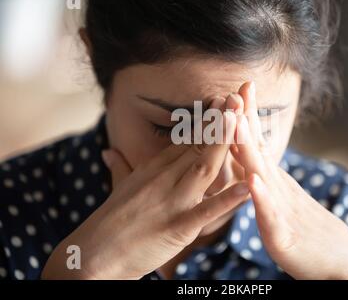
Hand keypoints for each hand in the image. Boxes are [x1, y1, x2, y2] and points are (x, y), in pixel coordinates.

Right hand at [41, 97, 248, 279]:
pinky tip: (247, 186)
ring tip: (241, 121)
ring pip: (203, 168)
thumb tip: (108, 151)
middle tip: (237, 98)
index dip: (206, 121)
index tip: (221, 102)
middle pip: (198, 146)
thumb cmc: (107, 222)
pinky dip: (227, 200)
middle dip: (220, 123)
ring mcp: (171, 202)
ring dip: (223, 144)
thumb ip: (119, 166)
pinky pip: (206, 211)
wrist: (92, 255)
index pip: (185, 140)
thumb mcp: (116, 187)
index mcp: (154, 169)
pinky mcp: (177, 227)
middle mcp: (163, 179)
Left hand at [230, 82, 347, 279]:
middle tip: (237, 89)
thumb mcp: (283, 199)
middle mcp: (278, 188)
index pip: (256, 144)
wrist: (343, 262)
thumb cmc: (309, 231)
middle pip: (257, 149)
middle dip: (244, 119)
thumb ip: (266, 180)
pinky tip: (254, 181)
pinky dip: (261, 196)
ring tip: (237, 122)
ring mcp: (281, 210)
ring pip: (262, 175)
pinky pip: (270, 215)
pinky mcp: (283, 236)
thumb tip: (248, 162)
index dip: (245, 116)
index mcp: (273, 181)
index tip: (237, 88)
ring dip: (248, 147)